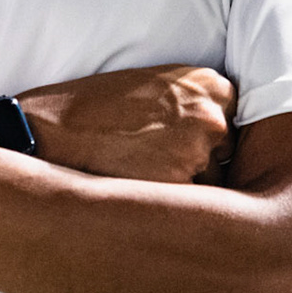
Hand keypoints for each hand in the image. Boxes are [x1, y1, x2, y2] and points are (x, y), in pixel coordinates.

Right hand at [14, 66, 236, 184]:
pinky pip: (189, 207)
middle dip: (202, 164)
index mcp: (211, 85)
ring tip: (140, 171)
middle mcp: (212, 117)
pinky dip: (168, 204)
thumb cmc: (100, 107)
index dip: (213, 139)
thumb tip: (223, 133)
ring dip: (186, 188)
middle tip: (158, 160)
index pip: (238, 123)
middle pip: (228, 157)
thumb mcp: (157, 86)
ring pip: (211, 185)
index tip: (189, 142)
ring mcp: (198, 151)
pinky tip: (136, 186)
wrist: (53, 128)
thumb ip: (194, 103)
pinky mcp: (179, 185)